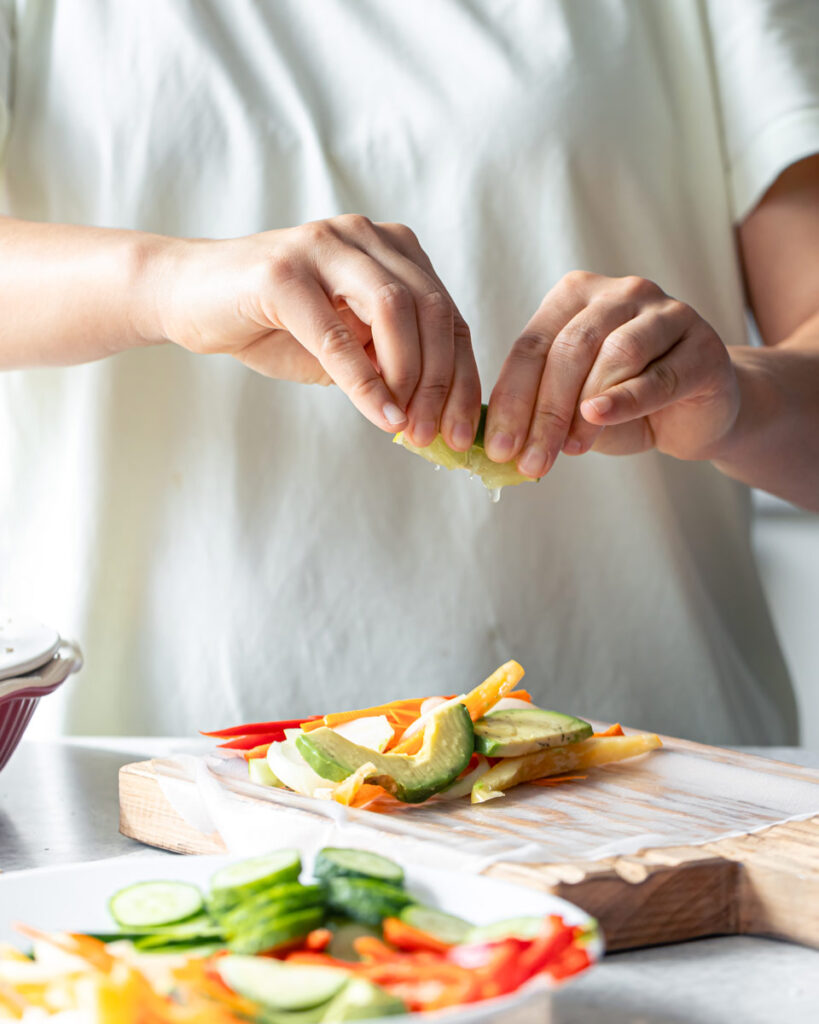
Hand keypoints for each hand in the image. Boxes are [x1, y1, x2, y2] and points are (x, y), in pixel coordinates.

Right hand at [151, 216, 479, 446]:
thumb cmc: (269, 324)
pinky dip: (364, 382)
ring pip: (397, 311)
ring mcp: (323, 246)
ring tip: (408, 429)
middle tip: (440, 437)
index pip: (447, 315)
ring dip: (411, 379)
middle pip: (433, 310)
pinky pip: (336, 334)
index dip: (463, 378)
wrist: (186, 297)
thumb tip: (434, 413)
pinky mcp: (283, 271)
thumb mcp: (342, 347)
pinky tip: (380, 416)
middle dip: (444, 383)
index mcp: (390, 251)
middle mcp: (364, 237)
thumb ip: (386, 365)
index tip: (465, 431)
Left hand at [485, 271, 739, 474]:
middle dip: (544, 410)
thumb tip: (502, 441)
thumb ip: (543, 412)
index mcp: (576, 296)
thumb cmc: (626, 405)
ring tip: (569, 448)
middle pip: (571, 348)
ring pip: (615, 353)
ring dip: (584, 407)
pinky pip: (659, 374)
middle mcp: (621, 293)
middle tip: (530, 459)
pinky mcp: (703, 345)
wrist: (698, 412)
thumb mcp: (575, 407)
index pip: (532, 345)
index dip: (511, 399)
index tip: (498, 448)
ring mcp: (667, 312)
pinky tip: (599, 417)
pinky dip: (626, 400)